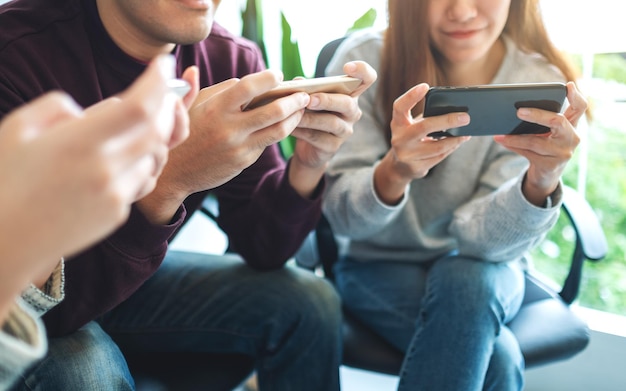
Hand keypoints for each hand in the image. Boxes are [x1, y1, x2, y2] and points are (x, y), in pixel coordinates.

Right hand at [0, 54, 186, 291]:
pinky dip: (141, 163)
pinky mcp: (117, 214)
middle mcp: (104, 170)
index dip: (158, 82)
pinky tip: (122, 159)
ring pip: (155, 157)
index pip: (139, 106)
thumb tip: (97, 110)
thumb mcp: (18, 128)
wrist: (5, 241)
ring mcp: (114, 195)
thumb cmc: (5, 180)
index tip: (163, 66)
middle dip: (165, 107)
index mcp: (78, 143)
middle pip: (157, 131)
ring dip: (153, 137)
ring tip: (135, 127)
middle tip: (161, 93)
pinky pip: (143, 181)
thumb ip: (59, 107)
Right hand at [137, 69, 311, 223]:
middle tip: (304, 95)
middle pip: (273, 111)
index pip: (249, 87)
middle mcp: (229, 128)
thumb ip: (216, 89)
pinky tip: (285, 124)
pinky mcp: (243, 161)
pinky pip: (267, 143)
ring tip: (301, 109)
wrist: (174, 172)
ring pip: (278, 130)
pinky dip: (279, 131)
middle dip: (293, 101)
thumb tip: (239, 79)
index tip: (278, 75)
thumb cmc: (183, 131)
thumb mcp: (190, 104)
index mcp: (216, 108)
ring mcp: (238, 146)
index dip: (268, 78)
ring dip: (294, 118)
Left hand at [285, 61, 377, 197]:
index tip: (348, 67)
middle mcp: (352, 112)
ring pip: (332, 123)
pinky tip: (291, 127)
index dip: (362, 71)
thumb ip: (306, 88)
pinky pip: (318, 137)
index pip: (367, 79)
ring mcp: (345, 130)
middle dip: (327, 100)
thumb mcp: (309, 98)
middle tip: (309, 99)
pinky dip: (303, 132)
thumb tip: (297, 82)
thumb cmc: (311, 114)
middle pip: (347, 103)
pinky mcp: (333, 146)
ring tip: (296, 115)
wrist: (307, 146)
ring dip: (311, 118)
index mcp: (350, 94)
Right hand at [374, 83, 470, 204]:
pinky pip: (439, 157)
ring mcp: (407, 155)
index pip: (400, 107)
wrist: (399, 167)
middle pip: (424, 127)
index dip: (411, 96)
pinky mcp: (416, 167)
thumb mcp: (412, 126)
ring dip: (455, 139)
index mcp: (397, 124)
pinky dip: (452, 147)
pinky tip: (459, 141)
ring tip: (466, 132)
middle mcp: (399, 139)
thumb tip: (456, 110)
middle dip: (447, 121)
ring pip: (437, 146)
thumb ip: (427, 117)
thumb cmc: (411, 138)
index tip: (425, 86)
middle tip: (466, 117)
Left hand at [494, 81, 584, 205]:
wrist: (546, 174)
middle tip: (518, 111)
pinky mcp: (551, 165)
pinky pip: (529, 153)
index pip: (580, 107)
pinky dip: (513, 145)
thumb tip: (516, 109)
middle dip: (537, 115)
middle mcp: (572, 137)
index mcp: (572, 124)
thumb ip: (542, 119)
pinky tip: (502, 140)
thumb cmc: (544, 146)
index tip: (567, 85)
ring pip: (536, 142)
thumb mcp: (547, 132)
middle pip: (557, 121)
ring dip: (516, 137)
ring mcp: (563, 153)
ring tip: (500, 133)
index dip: (576, 96)